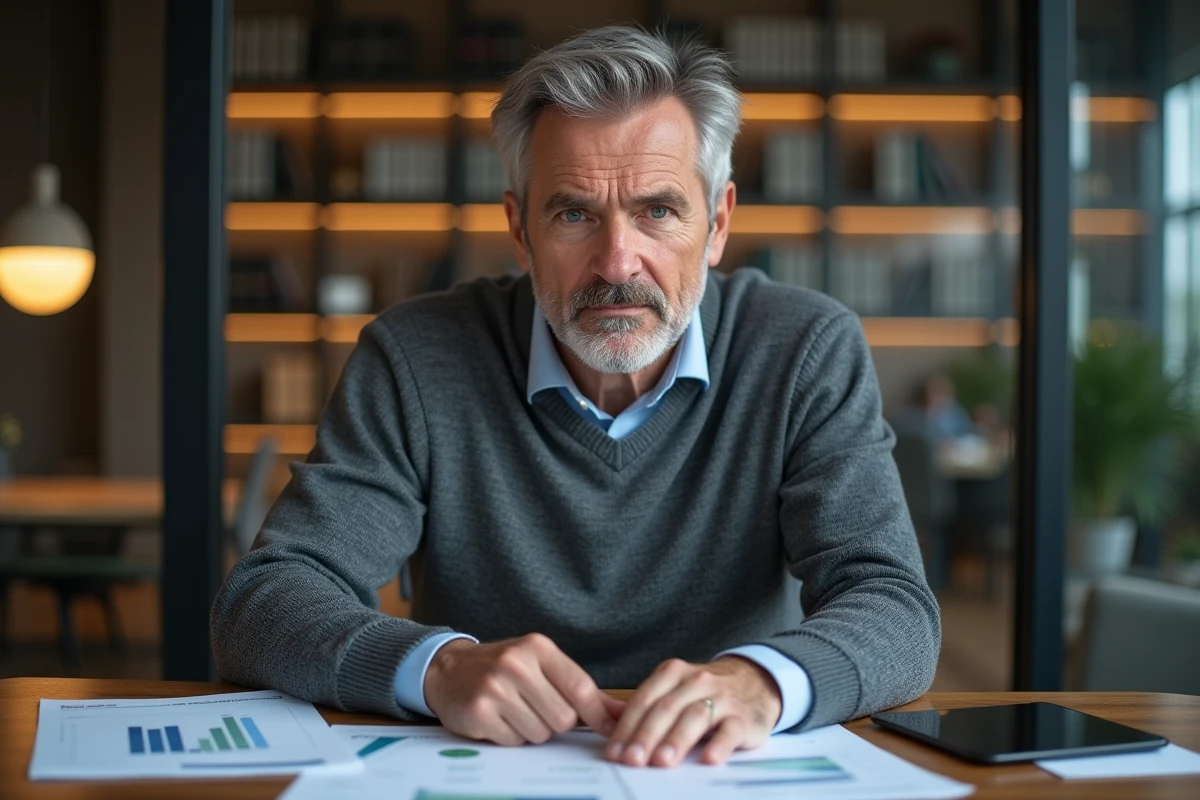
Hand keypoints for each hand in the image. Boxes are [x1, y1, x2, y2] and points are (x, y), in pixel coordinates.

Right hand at [423, 633, 625, 745]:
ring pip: (540, 733)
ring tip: (514, 710)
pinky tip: (498, 718)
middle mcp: (516, 664)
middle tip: (536, 708)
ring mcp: (495, 688)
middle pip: (563, 718)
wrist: (448, 669)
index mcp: (538, 648)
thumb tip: (620, 713)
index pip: (580, 688)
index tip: (609, 730)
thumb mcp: (541, 666)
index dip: (598, 714)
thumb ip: (579, 689)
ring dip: (531, 730)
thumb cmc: (503, 669)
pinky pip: (514, 741)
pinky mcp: (479, 712)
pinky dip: (510, 736)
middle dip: (555, 722)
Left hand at [604, 656, 781, 767]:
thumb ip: (647, 706)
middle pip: (667, 708)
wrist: (755, 682)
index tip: (615, 752)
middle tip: (632, 759)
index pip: (645, 699)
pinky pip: (731, 730)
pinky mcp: (743, 718)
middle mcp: (696, 681)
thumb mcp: (675, 690)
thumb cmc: (705, 693)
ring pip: (696, 716)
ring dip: (677, 739)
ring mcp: (722, 697)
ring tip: (662, 761)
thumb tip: (610, 728)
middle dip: (646, 735)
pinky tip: (708, 758)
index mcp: (672, 673)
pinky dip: (719, 744)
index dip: (627, 727)